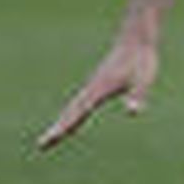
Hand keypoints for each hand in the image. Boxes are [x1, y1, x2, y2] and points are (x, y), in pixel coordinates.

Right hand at [36, 36, 158, 150]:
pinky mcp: (99, 82)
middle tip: (41, 146)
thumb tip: (133, 112)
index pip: (77, 114)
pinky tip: (74, 116)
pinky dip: (73, 112)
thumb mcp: (142, 80)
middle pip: (70, 112)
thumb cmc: (140, 59)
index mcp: (98, 90)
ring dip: (63, 121)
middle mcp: (91, 88)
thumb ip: (137, 96)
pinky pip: (81, 101)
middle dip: (57, 128)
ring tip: (54, 137)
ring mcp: (94, 85)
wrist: (136, 38)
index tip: (47, 140)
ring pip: (74, 107)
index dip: (63, 128)